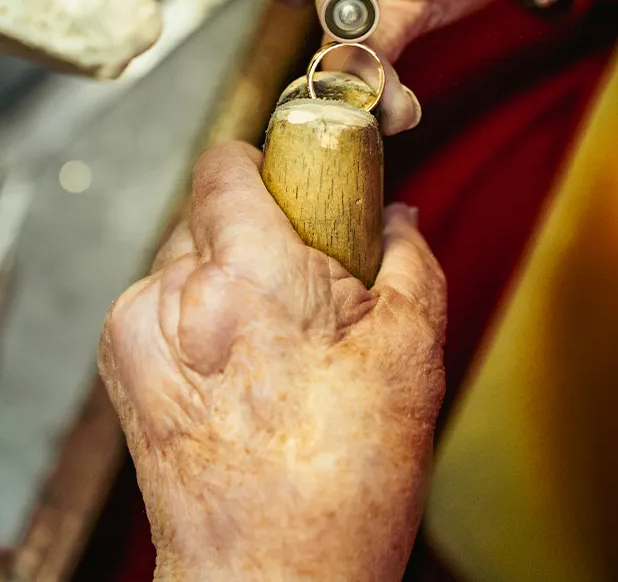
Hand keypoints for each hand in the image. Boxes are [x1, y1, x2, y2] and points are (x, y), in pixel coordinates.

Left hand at [99, 143, 445, 581]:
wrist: (273, 579)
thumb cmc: (341, 485)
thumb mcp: (412, 350)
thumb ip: (409, 255)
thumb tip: (396, 217)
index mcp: (246, 277)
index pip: (228, 162)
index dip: (269, 163)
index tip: (299, 181)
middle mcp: (174, 295)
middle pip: (209, 207)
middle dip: (259, 226)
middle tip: (306, 274)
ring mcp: (136, 329)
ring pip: (186, 252)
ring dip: (228, 269)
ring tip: (274, 331)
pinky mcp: (120, 361)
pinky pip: (163, 297)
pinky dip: (198, 310)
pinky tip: (239, 360)